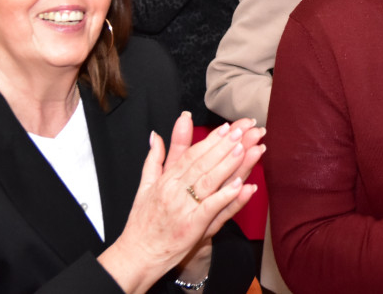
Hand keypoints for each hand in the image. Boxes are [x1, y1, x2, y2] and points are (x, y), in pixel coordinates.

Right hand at [99, 113, 263, 293]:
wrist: (137, 256)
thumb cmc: (142, 224)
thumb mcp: (145, 186)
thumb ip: (154, 159)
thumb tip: (155, 135)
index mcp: (166, 180)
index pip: (191, 155)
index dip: (210, 140)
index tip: (226, 127)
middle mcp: (174, 191)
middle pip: (203, 164)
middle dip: (224, 145)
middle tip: (242, 130)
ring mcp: (183, 209)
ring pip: (209, 181)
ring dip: (228, 164)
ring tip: (246, 149)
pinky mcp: (192, 227)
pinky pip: (211, 209)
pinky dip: (226, 196)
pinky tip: (241, 186)